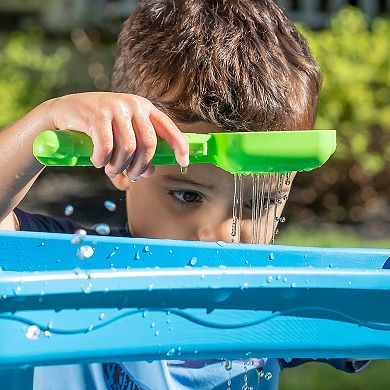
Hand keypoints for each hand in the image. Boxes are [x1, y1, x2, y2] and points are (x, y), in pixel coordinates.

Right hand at [45, 92, 188, 179]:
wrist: (64, 112)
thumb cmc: (98, 127)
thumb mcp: (123, 134)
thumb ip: (139, 150)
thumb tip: (151, 172)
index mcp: (144, 108)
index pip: (168, 127)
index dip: (179, 146)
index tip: (184, 162)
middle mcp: (133, 105)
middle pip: (148, 144)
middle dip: (141, 166)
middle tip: (133, 177)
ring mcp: (115, 108)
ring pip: (128, 148)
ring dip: (119, 166)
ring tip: (111, 170)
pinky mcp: (97, 115)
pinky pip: (107, 148)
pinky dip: (102, 161)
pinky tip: (97, 161)